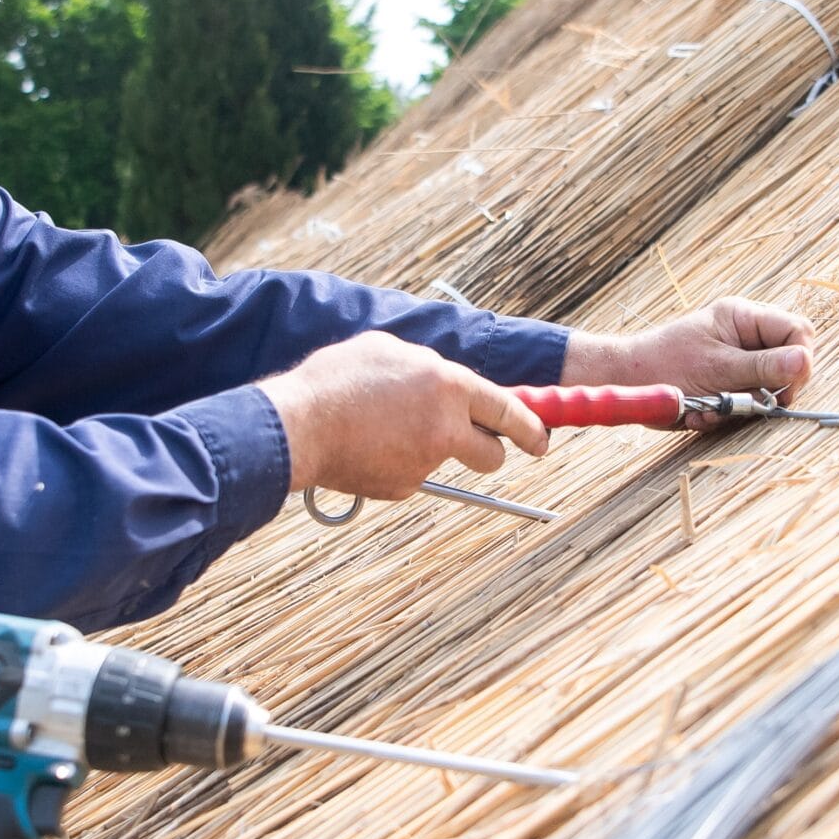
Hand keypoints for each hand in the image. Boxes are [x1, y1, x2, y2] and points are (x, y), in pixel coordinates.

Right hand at [261, 331, 550, 497]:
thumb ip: (427, 368)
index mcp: (448, 384)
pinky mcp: (402, 487)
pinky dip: (394, 463)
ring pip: (443, 461)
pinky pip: (409, 474)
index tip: (541, 440)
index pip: (507, 410)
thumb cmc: (338, 379)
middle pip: (491, 453)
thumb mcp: (388, 351)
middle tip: (481, 446)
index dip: (530, 427)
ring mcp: (425, 461)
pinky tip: (364, 446)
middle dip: (491, 452)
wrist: (297, 425)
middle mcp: (445, 425)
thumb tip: (445, 382)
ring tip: (383, 429)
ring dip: (428, 450)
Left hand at [563, 297, 815, 427]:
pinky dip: (726, 413)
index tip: (784, 389)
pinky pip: (746, 401)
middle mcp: (745, 335)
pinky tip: (702, 414)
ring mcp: (737, 359)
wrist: (626, 385)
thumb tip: (804, 362)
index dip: (799, 361)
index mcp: (744, 317)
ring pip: (769, 386)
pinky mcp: (727, 383)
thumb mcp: (718, 369)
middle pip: (789, 360)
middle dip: (771, 389)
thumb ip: (763, 367)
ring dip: (743, 406)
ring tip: (711, 410)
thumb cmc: (665, 367)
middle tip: (750, 404)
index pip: (797, 331)